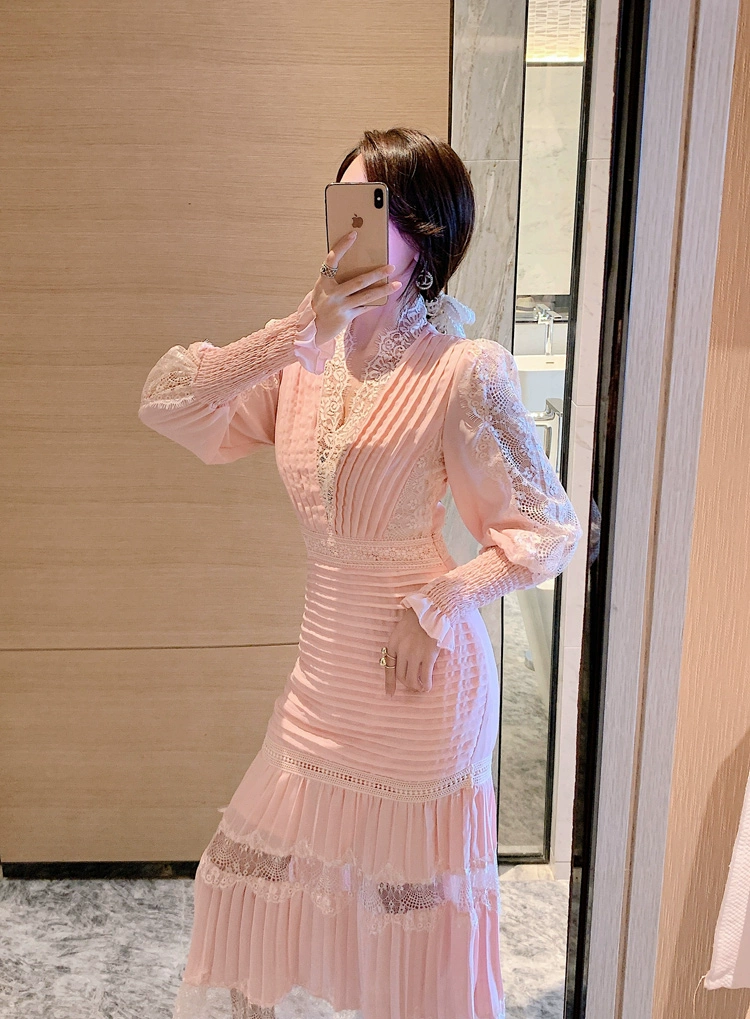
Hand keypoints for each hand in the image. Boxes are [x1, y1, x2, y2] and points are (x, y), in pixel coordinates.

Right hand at [311, 231, 402, 347]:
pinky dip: (376, 302)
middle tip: (391, 266)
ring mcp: (340, 306)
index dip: (342, 246)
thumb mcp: (322, 289)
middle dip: (377, 274)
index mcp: (323, 282)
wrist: (312, 329)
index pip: (332, 260)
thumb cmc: (320, 305)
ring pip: (366, 296)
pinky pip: (365, 308)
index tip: (353, 234)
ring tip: (397, 284)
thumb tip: (358, 266)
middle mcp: (331, 293)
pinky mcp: (346, 317)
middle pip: (358, 281)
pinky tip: (386, 297)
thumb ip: (335, 279)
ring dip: (383, 289)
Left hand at [384, 606, 440, 697]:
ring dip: (416, 686)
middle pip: (400, 675)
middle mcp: (402, 650)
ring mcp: (414, 654)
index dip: (389, 683)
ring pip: (411, 679)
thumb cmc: (418, 618)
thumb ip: (400, 645)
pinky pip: (425, 677)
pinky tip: (428, 686)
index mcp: (393, 643)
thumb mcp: (402, 630)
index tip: (390, 694)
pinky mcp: (428, 656)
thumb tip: (403, 661)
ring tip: (421, 687)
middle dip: (407, 684)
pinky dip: (426, 684)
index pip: (388, 667)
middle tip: (413, 686)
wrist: (433, 609)